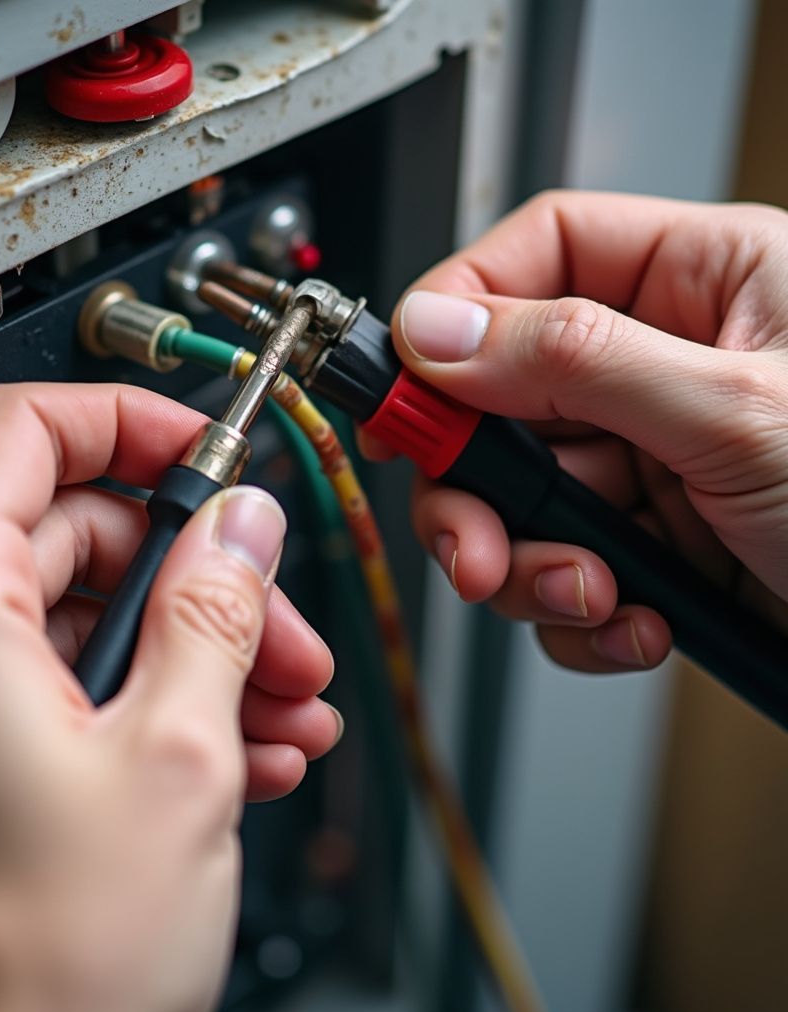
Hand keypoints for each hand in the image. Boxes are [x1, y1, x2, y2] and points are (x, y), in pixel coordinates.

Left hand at [0, 383, 339, 1011]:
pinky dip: (149, 706)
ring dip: (195, 654)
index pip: (25, 432)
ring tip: (284, 710)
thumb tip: (240, 525)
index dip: (130, 423)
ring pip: (82, 624)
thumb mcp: (179, 754)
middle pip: (76, 539)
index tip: (207, 453)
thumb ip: (217, 608)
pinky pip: (61, 693)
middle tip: (285, 632)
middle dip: (201, 578)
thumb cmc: (52, 966)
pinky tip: (238, 754)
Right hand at [379, 190, 787, 671]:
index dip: (454, 315)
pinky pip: (562, 572)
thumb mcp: (738, 411)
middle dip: (477, 488)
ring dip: (531, 568)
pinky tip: (639, 623)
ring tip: (591, 599)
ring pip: (520, 501)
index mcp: (701, 283)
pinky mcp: (652, 546)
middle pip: (501, 399)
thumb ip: (577, 360)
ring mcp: (651, 463)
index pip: (534, 257)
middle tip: (471, 545)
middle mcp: (661, 369)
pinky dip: (580, 616)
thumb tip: (441, 331)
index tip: (404, 388)